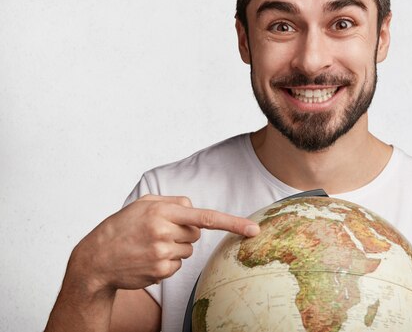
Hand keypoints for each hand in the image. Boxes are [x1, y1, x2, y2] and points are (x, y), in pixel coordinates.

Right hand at [68, 195, 259, 293]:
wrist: (95, 259)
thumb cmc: (120, 228)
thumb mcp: (142, 205)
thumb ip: (172, 202)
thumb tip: (194, 210)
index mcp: (161, 212)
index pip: (205, 217)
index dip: (232, 223)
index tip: (253, 229)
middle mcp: (163, 232)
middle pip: (196, 233)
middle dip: (183, 232)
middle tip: (157, 232)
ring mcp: (162, 254)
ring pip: (188, 249)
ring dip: (174, 247)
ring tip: (149, 245)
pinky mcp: (160, 271)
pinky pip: (178, 265)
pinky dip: (167, 262)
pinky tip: (147, 259)